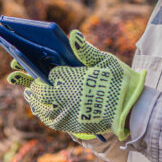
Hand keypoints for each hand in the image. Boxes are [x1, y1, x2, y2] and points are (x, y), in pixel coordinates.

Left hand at [6, 30, 145, 139]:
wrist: (133, 110)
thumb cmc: (121, 82)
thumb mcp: (106, 62)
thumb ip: (86, 50)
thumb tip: (73, 35)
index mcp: (71, 78)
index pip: (49, 75)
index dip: (41, 72)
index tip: (36, 69)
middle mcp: (65, 96)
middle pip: (40, 92)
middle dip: (33, 87)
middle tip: (27, 85)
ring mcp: (68, 113)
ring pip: (43, 109)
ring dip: (35, 102)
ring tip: (31, 97)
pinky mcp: (74, 126)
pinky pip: (53, 122)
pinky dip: (46, 116)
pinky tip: (44, 112)